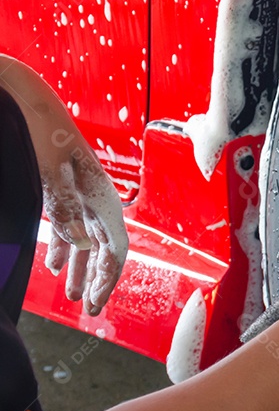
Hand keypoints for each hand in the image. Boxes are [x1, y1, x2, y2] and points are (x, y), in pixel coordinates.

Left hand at [39, 133, 127, 315]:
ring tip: (70, 296)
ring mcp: (83, 195)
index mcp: (102, 197)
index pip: (116, 248)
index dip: (108, 277)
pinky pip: (71, 227)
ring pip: (87, 241)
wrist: (29, 101)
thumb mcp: (48, 170)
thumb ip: (64, 208)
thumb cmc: (41, 132)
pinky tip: (52, 265)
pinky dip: (63, 248)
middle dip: (97, 280)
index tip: (94, 301)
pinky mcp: (67, 191)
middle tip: (87, 309)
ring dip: (79, 269)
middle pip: (105, 248)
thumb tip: (82, 244)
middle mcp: (98, 200)